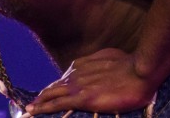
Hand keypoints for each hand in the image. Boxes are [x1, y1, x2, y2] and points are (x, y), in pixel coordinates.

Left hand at [23, 48, 156, 115]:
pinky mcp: (81, 98)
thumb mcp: (111, 59)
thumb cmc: (131, 66)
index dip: (57, 86)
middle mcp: (76, 74)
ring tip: (30, 108)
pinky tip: (33, 111)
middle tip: (33, 102)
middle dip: (44, 94)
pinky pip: (57, 103)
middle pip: (54, 85)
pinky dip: (43, 107)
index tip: (50, 91)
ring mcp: (77, 85)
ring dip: (39, 101)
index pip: (64, 77)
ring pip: (51, 93)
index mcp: (83, 65)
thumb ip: (100, 64)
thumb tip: (99, 69)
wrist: (139, 72)